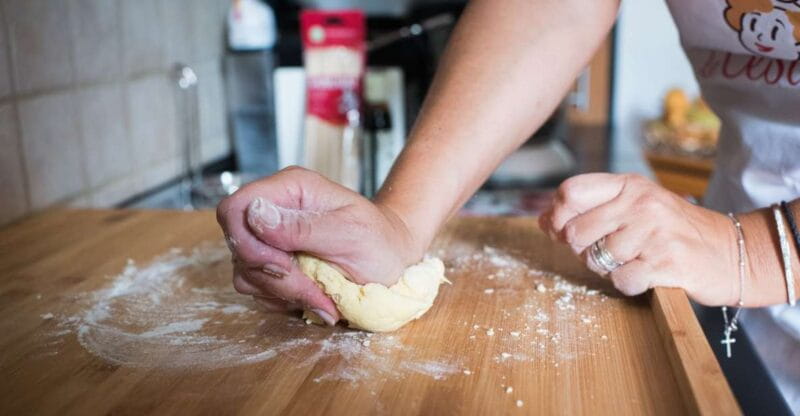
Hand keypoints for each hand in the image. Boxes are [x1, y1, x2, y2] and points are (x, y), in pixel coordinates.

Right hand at [216, 166, 420, 324]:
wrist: (393, 262)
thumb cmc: (381, 242)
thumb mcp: (350, 233)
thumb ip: (302, 226)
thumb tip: (255, 214)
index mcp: (291, 189)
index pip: (235, 207)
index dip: (246, 241)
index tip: (282, 264)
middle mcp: (275, 211)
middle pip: (238, 246)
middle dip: (274, 275)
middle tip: (315, 289)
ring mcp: (272, 240)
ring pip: (245, 272)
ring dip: (282, 292)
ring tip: (323, 296)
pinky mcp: (274, 265)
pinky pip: (258, 290)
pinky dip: (284, 300)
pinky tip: (316, 297)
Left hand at [539, 173, 738, 305]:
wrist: (730, 252)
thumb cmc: (673, 231)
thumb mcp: (633, 208)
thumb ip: (590, 210)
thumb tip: (543, 220)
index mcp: (629, 185)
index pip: (570, 191)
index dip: (557, 215)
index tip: (562, 231)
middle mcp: (641, 203)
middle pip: (575, 231)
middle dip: (581, 250)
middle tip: (606, 252)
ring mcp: (654, 232)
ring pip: (595, 258)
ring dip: (606, 268)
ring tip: (632, 261)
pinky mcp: (667, 262)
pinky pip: (620, 280)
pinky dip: (628, 284)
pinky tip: (646, 275)